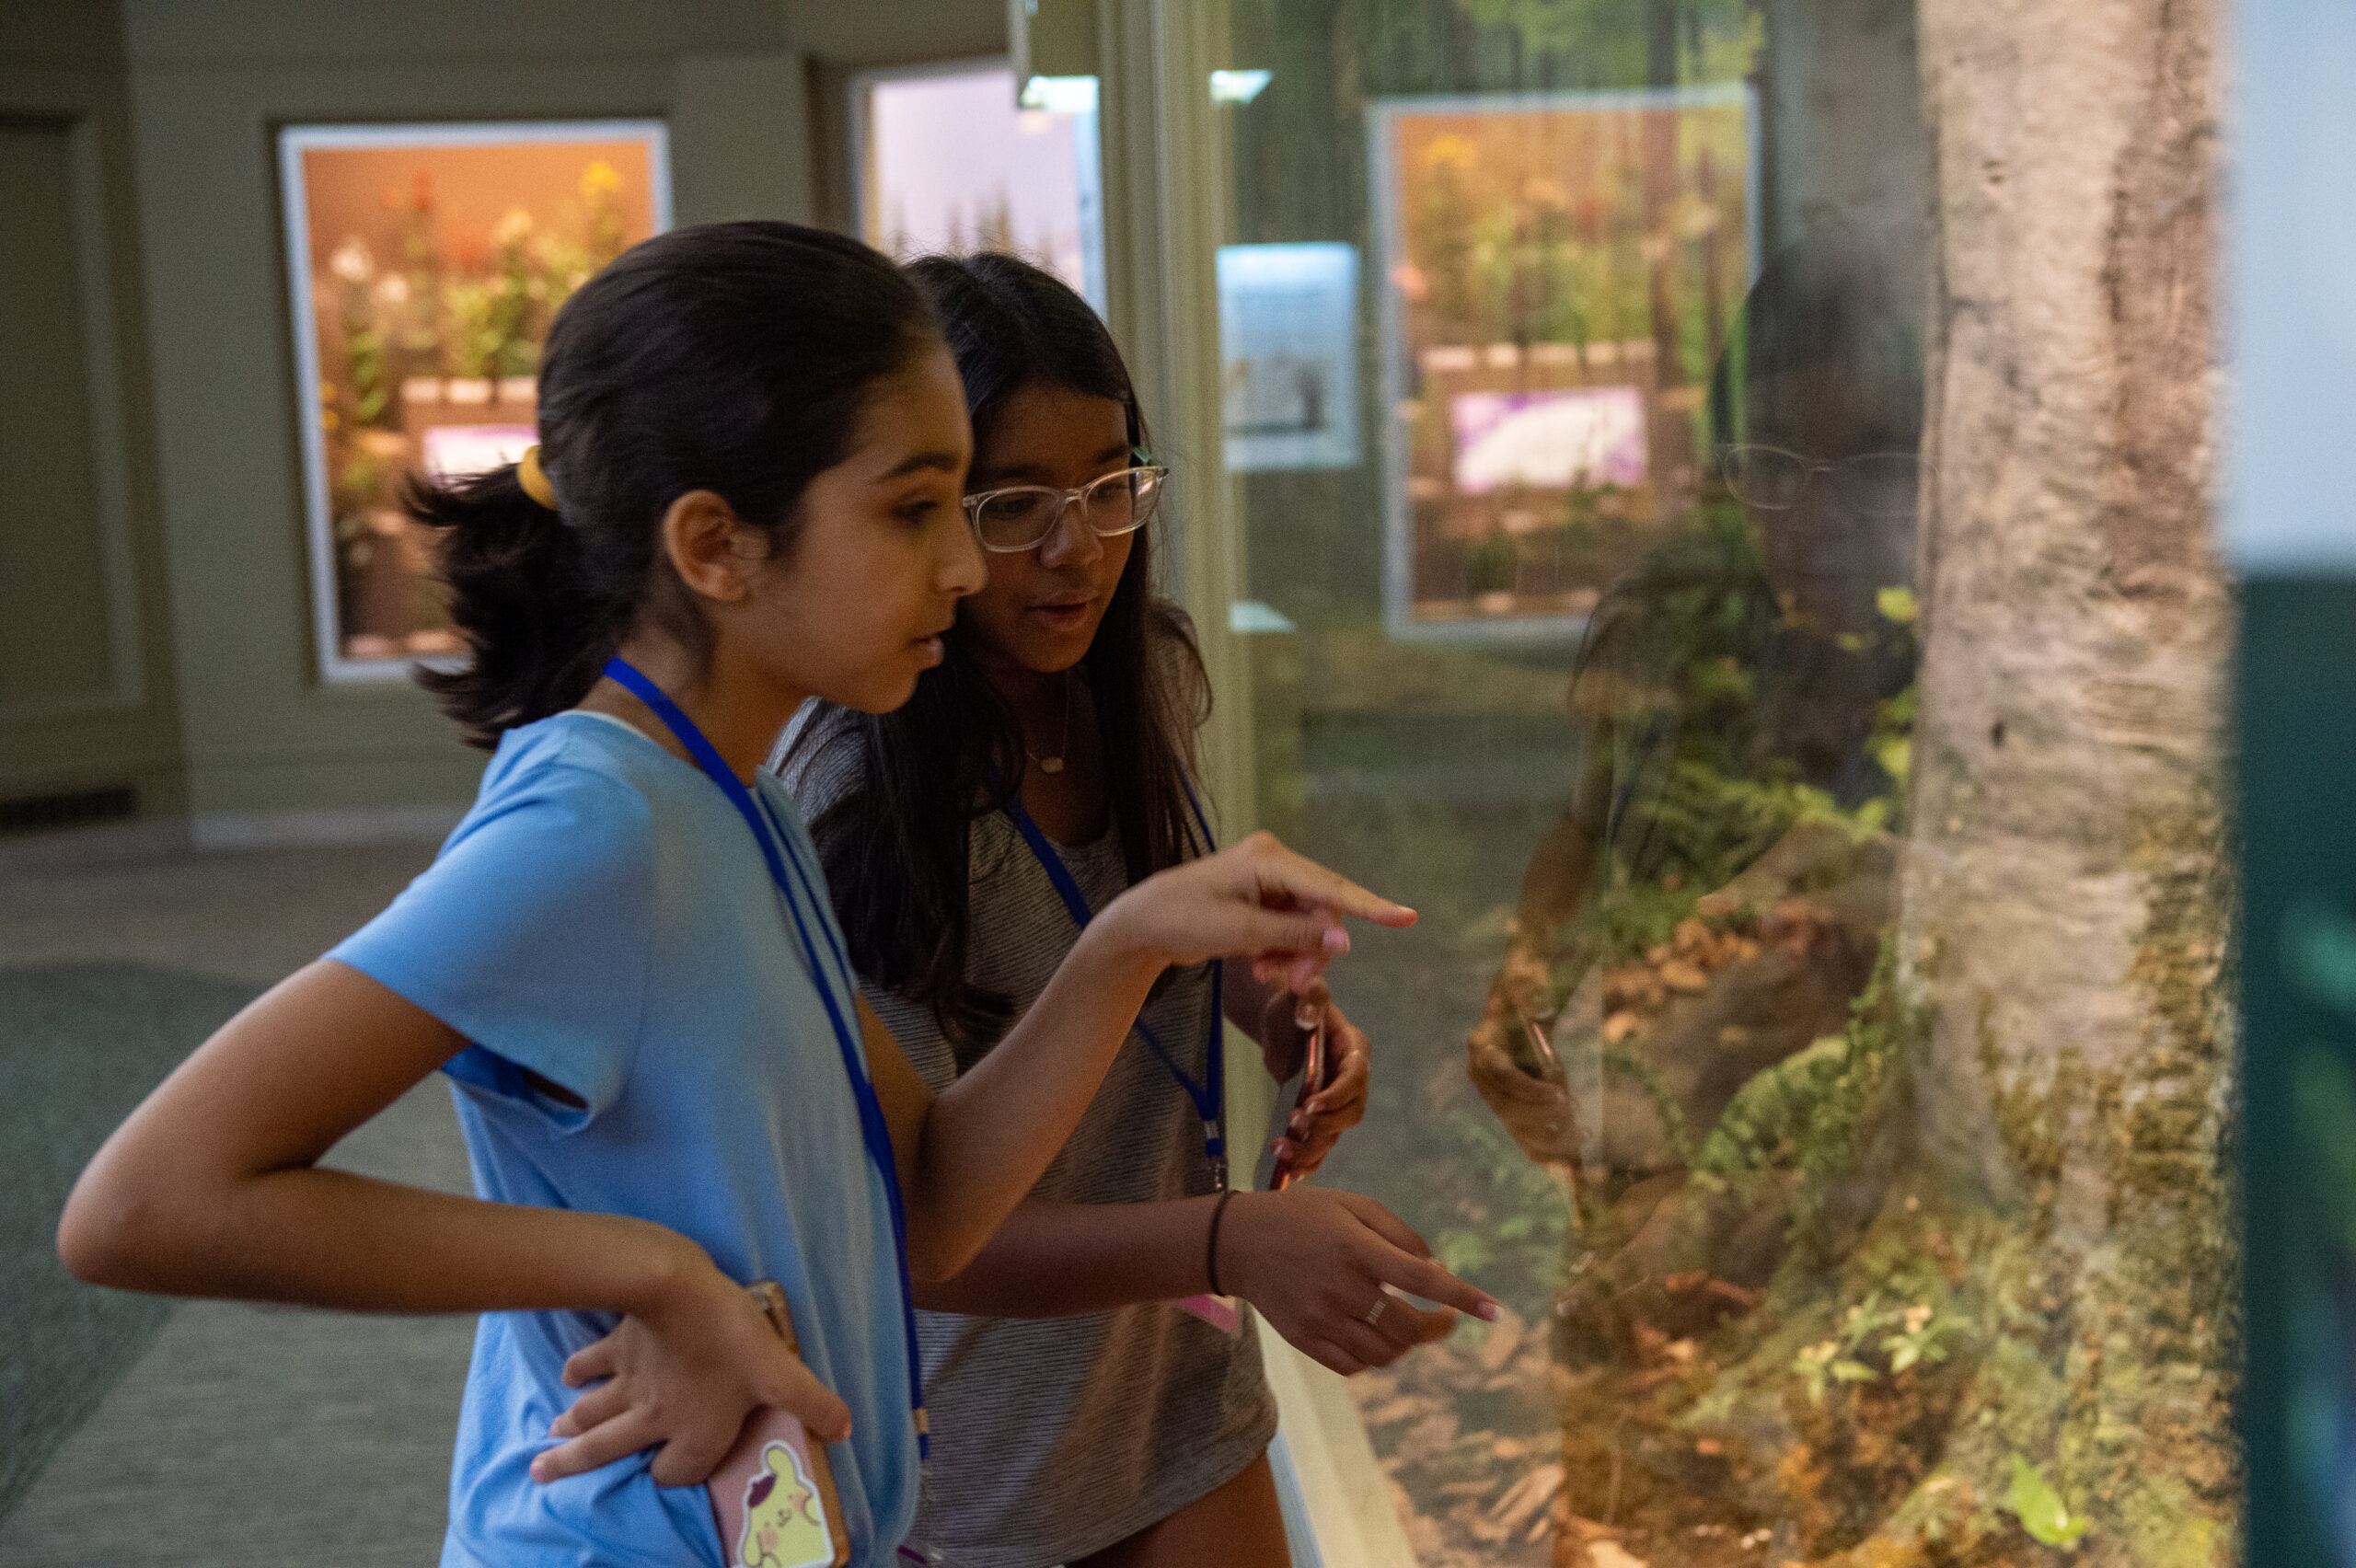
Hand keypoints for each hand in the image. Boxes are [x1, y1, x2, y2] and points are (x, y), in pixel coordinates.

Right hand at [533, 1251, 852, 1487]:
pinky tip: (566, 1376)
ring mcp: (629, 1382)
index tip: (663, 1474)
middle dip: (578, 1465)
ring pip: (592, 1413)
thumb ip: (812, 1403)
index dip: (673, 1475)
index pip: (674, 1472)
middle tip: (543, 1474)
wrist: (674, 1290)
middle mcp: (653, 1417)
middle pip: (607, 1451)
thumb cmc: (731, 1337)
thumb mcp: (781, 1373)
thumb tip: (846, 1429)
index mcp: (692, 1432)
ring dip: (570, 1431)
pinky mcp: (619, 1345)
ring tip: (547, 1445)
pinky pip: (591, 1363)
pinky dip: (577, 1372)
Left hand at [1101, 832, 1415, 995]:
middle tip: (1291, 983)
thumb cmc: (1183, 919)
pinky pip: (1289, 928)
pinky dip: (1281, 951)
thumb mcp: (1242, 933)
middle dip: (1311, 949)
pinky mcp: (1261, 899)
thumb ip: (1295, 935)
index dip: (1370, 906)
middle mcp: (1275, 862)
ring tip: (1266, 975)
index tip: (1406, 918)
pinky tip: (1261, 966)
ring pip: (1307, 924)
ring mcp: (1268, 880)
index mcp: (1270, 859)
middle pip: (1321, 911)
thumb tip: (1345, 940)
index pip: (1330, 887)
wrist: (1142, 926)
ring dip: (1294, 954)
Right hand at [1219, 1188, 1497, 1374]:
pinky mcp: (1304, 1339)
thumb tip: (1436, 1269)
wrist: (1236, 1242)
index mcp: (1356, 1248)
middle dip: (1437, 1327)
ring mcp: (1321, 1318)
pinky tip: (1375, 1337)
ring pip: (1384, 1354)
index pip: (1422, 1280)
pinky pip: (1353, 1365)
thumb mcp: (1352, 1205)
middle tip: (1444, 1318)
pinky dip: (1374, 1358)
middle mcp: (1341, 1287)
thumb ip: (1399, 1233)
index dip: (1463, 1297)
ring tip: (1409, 1327)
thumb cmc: (1303, 1216)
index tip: (1495, 1312)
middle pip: (1407, 1329)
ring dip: (1407, 1345)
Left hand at [1263, 980, 1369, 1179]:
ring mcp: (1338, 1102)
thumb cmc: (1293, 1003)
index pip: (1355, 1077)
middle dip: (1325, 1123)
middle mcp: (1352, 1080)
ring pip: (1335, 1134)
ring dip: (1311, 1148)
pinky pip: (1322, 1145)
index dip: (1336, 1094)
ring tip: (1281, 1151)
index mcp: (1354, 1049)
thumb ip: (1309, 996)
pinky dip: (1309, 1160)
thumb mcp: (1299, 992)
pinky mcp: (1322, 1117)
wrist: (1281, 1022)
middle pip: (1351, 1112)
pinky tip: (1289, 1172)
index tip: (1310, 1103)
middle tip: (1294, 1123)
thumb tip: (1307, 1012)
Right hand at [1466, 998, 1581, 1166]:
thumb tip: (1541, 1004)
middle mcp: (1481, 1074)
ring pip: (1516, 1126)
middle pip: (1507, 1107)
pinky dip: (1544, 1150)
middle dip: (1542, 1117)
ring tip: (1581, 1136)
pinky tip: (1570, 1162)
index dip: (1529, 1090)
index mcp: (1482, 1044)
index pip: (1501, 1074)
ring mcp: (1493, 1094)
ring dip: (1548, 1138)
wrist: (1521, 1004)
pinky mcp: (1508, 1107)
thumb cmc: (1526, 987)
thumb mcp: (1528, 979)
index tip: (1562, 1095)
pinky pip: (1522, 1135)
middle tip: (1576, 1116)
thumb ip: (1531, 988)